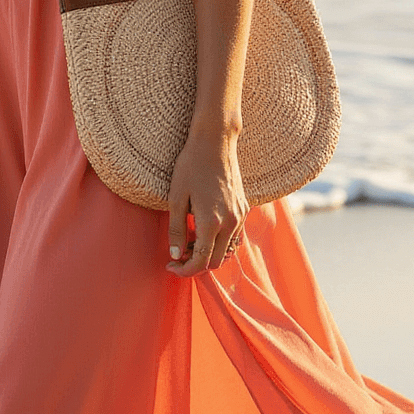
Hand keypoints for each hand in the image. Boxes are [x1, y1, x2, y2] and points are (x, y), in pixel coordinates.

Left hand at [166, 125, 247, 276]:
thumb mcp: (176, 198)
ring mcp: (240, 216)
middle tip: (177, 255)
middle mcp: (231, 223)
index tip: (170, 266)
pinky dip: (219, 243)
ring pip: (227, 251)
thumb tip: (175, 255)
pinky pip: (234, 237)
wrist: (215, 142)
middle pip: (215, 261)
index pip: (200, 261)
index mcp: (212, 222)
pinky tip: (203, 231)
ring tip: (188, 241)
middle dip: (195, 265)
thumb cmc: (191, 166)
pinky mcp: (244, 208)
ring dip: (208, 254)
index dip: (184, 270)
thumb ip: (176, 230)